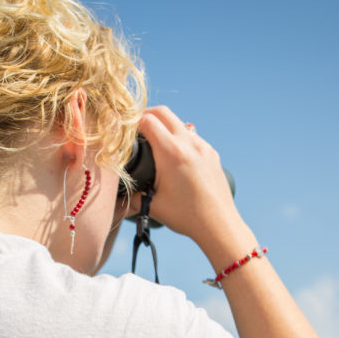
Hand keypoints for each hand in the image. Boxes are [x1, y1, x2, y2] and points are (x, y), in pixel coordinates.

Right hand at [137, 106, 252, 263]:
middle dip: (147, 114)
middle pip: (163, 112)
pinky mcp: (212, 154)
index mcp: (171, 153)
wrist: (219, 225)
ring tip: (155, 142)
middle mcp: (189, 144)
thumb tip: (118, 194)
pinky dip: (180, 138)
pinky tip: (175, 156)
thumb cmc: (186, 216)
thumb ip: (132, 196)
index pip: (147, 120)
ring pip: (179, 123)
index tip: (124, 130)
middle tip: (136, 125)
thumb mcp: (153, 206)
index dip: (132, 121)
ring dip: (165, 126)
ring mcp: (203, 147)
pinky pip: (193, 137)